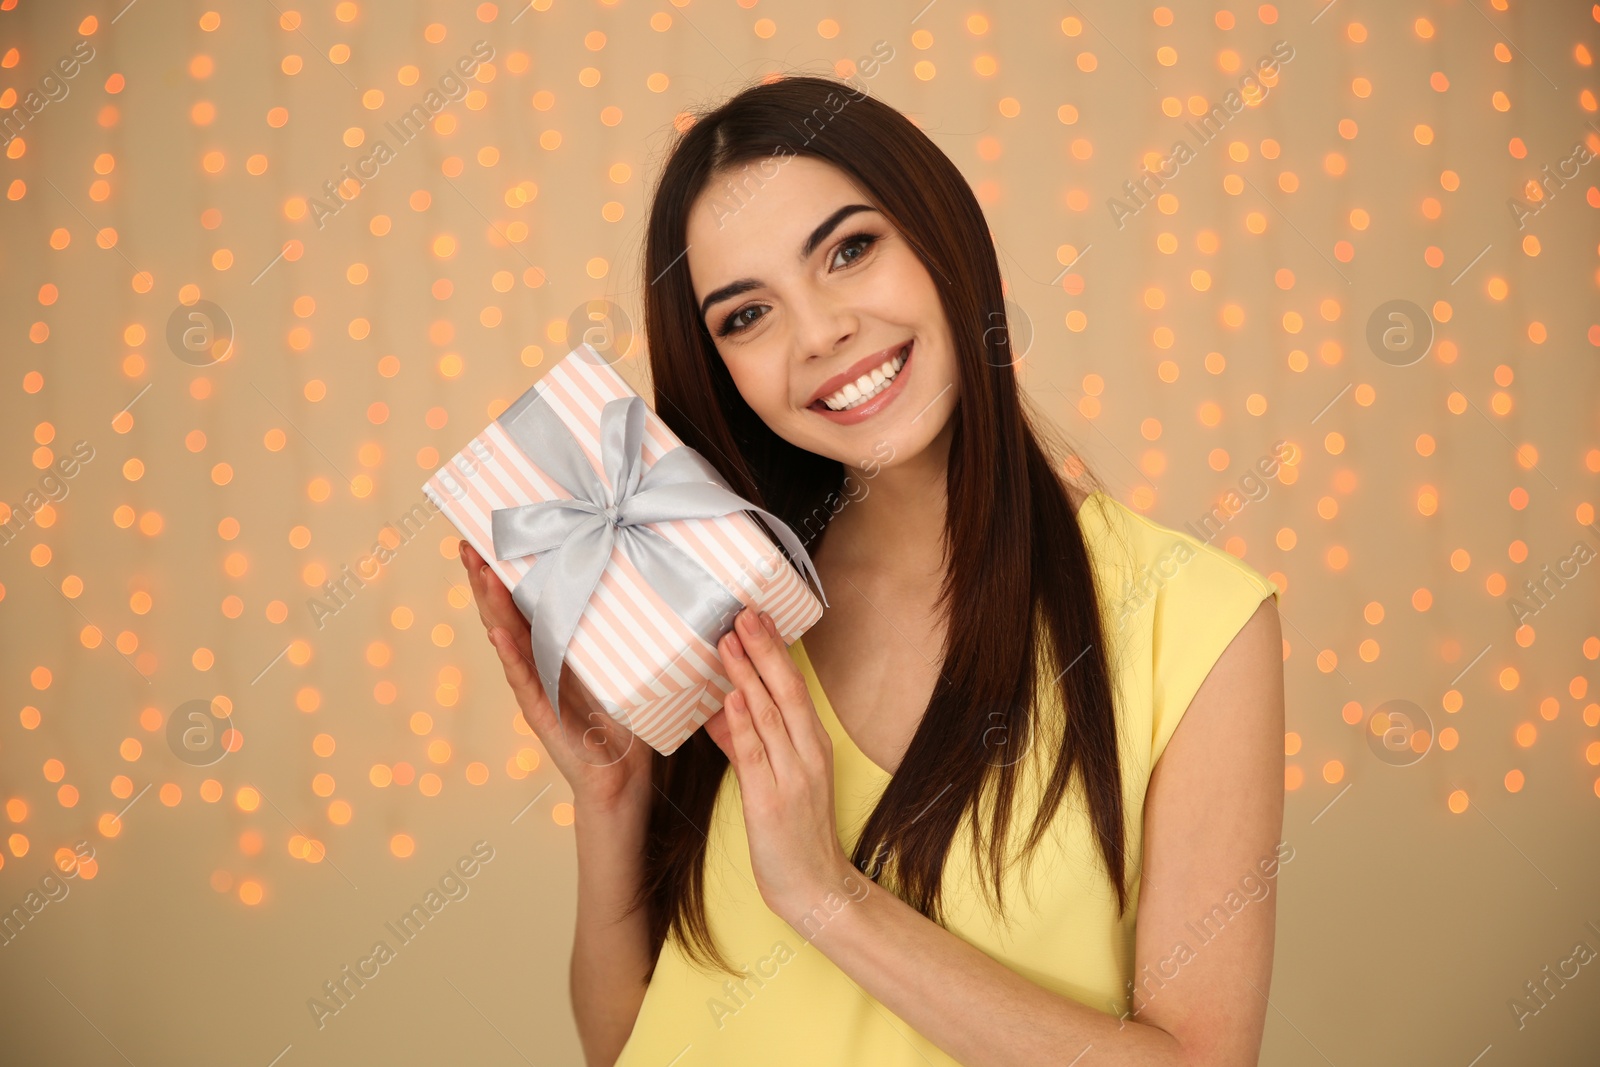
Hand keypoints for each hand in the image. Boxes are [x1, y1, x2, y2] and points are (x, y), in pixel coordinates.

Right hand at [460, 541, 652, 815]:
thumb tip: (637, 575)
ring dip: (491, 606)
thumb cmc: (624, 713)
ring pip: (506, 639)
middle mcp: (537, 662)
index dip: (505, 570)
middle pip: (503, 613)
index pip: (522, 601)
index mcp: (553, 646)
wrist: (623, 772)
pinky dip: (510, 656)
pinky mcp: (541, 712)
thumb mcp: (620, 658)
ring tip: (478, 572)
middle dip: (484, 577)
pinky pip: (524, 679)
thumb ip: (615, 625)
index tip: (491, 535)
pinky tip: (497, 635)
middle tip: (468, 542)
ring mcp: (534, 686)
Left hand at [704, 607, 856, 926]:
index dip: (775, 652)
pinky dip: (743, 725)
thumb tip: (721, 708)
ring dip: (748, 676)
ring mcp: (792, 777)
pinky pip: (755, 756)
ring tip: (729, 642)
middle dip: (764, 650)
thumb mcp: (774, 780)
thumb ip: (747, 743)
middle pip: (786, 692)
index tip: (757, 618)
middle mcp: (807, 755)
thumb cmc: (794, 835)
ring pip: (770, 715)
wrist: (815, 887)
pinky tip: (732, 699)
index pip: (793, 689)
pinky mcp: (771, 801)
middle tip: (745, 613)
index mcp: (813, 746)